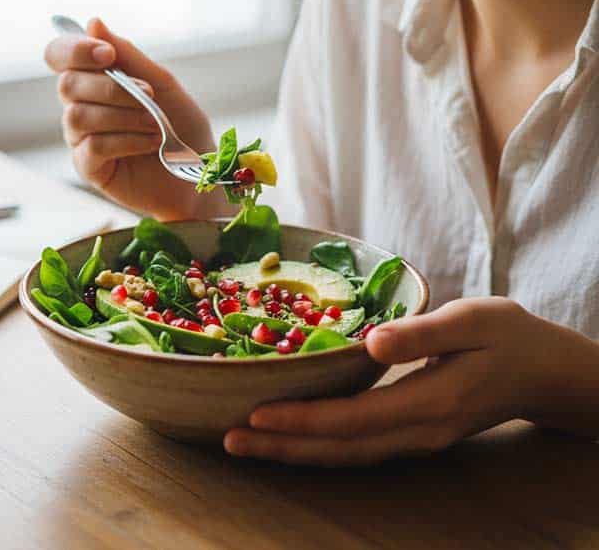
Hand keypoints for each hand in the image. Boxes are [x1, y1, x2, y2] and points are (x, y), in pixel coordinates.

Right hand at [44, 18, 221, 220]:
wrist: (199, 172)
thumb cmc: (180, 126)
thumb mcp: (160, 82)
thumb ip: (127, 54)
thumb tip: (92, 22)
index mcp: (93, 80)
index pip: (59, 56)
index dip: (74, 50)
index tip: (109, 55)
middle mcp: (80, 106)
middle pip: (67, 84)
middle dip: (111, 87)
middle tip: (148, 95)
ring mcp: (81, 139)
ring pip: (79, 115)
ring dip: (124, 115)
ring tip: (154, 124)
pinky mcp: (89, 168)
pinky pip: (93, 146)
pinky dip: (127, 140)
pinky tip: (150, 143)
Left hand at [223, 297, 598, 465]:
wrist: (547, 372)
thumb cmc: (510, 336)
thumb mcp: (474, 321)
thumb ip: (422, 333)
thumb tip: (371, 343)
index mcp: (431, 402)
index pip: (353, 419)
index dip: (302, 420)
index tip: (255, 414)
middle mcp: (419, 431)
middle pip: (340, 448)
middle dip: (283, 447)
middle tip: (229, 439)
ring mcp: (417, 439)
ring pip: (346, 454)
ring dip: (294, 452)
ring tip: (244, 444)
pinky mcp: (413, 433)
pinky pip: (357, 447)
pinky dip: (318, 446)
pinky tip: (288, 438)